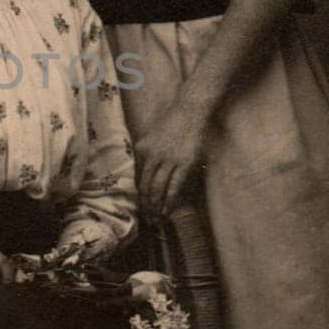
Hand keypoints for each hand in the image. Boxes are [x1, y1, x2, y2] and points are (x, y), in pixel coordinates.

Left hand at [137, 93, 211, 221]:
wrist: (190, 108)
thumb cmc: (173, 119)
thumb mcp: (152, 133)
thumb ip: (147, 150)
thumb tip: (144, 169)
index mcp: (143, 149)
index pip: (138, 177)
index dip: (138, 194)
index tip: (138, 206)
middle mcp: (153, 156)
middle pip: (146, 186)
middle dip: (145, 205)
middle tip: (146, 219)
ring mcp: (169, 160)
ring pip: (158, 188)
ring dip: (156, 206)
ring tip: (156, 219)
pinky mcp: (185, 163)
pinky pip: (175, 186)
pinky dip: (170, 200)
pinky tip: (167, 210)